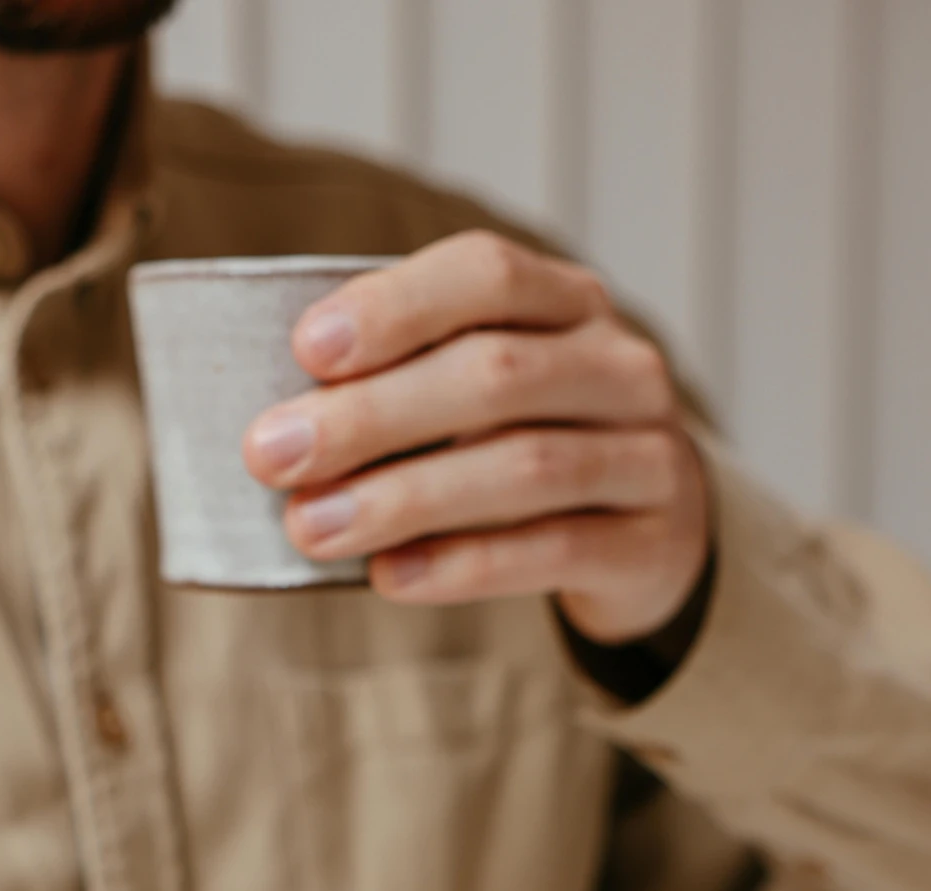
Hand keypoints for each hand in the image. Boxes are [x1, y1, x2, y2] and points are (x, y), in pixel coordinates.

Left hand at [243, 229, 710, 646]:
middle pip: (495, 375)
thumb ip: (410, 378)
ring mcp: (648, 454)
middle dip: (372, 416)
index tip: (306, 350)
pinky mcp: (648, 542)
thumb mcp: (487, 390)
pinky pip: (550, 549)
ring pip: (524, 466)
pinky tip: (390, 575)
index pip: (486, 274)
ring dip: (404, 498)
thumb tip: (280, 417)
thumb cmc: (534, 446)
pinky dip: (461, 565)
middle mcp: (619, 365)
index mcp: (568, 302)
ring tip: (313, 528)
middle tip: (272, 457)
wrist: (657, 536)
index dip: (394, 308)